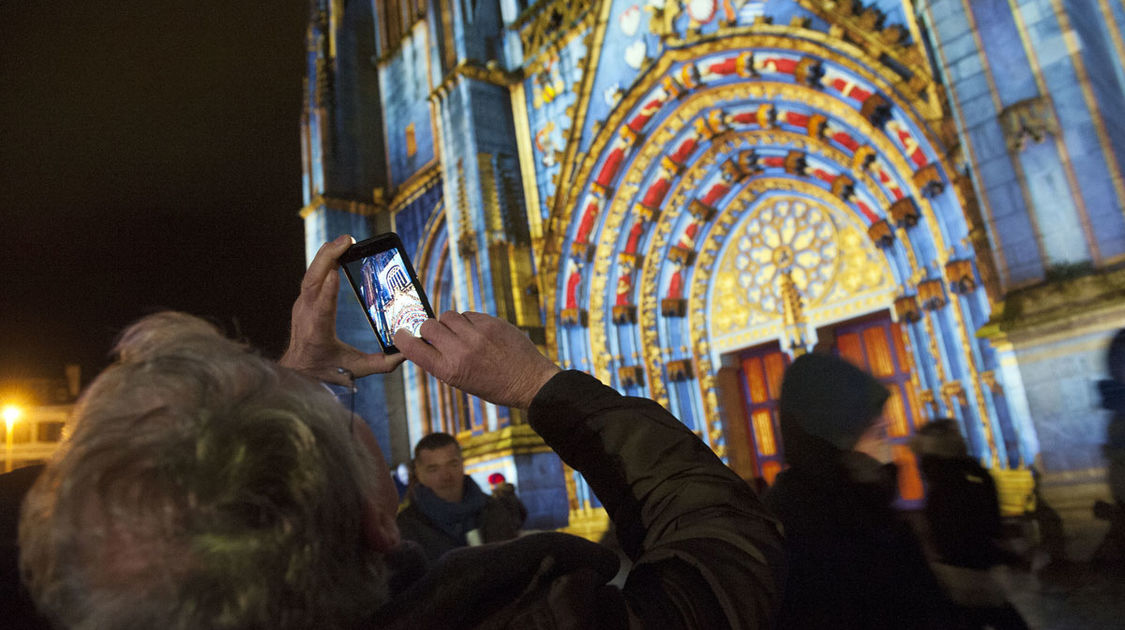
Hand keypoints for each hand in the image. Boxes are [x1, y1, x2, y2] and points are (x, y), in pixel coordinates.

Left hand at [280, 235, 404, 383]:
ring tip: (344, 240)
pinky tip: (335, 248)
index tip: (334, 273)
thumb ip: (382, 363)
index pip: (322, 309)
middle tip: (346, 241)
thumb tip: (407, 352)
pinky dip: (323, 260)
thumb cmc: (326, 370)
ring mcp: (303, 305)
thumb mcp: (356, 369)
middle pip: (313, 281)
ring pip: (311, 274)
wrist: (298, 370)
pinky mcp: (304, 300)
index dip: (327, 291)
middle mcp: (306, 315)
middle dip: (328, 258)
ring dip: (326, 254)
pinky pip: (312, 275)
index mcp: (317, 332)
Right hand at [394, 311, 560, 408]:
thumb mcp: (462, 382)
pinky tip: (478, 333)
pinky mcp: (491, 323)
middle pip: (428, 325)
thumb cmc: (494, 386)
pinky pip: (468, 314)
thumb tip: (425, 341)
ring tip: (461, 334)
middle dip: (430, 330)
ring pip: (448, 315)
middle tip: (439, 337)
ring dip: (449, 323)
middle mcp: (460, 350)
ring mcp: (477, 334)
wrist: (529, 381)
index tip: (400, 334)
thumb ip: (442, 362)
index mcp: (449, 370)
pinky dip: (468, 321)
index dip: (403, 339)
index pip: (413, 348)